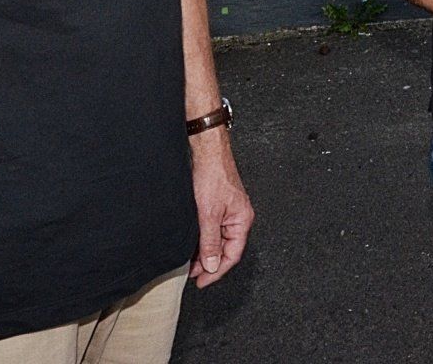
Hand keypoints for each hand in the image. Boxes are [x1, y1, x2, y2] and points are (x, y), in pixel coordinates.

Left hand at [189, 129, 253, 287]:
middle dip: (209, 264)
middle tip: (192, 274)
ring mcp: (229, 212)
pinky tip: (193, 244)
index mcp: (242, 220)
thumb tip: (211, 265)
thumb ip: (210, 242)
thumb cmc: (213, 176)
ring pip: (218, 240)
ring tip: (190, 262)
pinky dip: (204, 240)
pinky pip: (213, 230)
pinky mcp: (219, 206)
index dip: (216, 271)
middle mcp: (238, 218)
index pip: (232, 255)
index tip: (201, 281)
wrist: (207, 152)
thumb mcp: (208, 214)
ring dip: (205, 252)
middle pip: (226, 249)